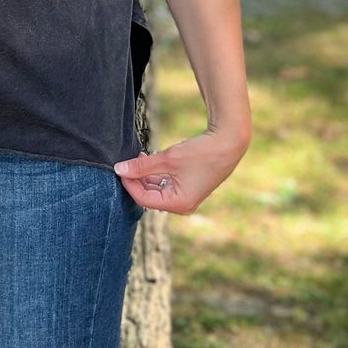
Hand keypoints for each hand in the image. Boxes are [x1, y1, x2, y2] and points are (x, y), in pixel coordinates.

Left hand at [113, 122, 249, 214]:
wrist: (229, 142)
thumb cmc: (200, 152)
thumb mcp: (167, 159)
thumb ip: (142, 166)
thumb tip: (119, 169)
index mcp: (178, 204)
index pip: (143, 199)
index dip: (129, 184)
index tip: (120, 169)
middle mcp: (183, 205)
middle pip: (149, 195)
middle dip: (137, 179)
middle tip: (128, 162)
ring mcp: (187, 197)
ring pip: (157, 189)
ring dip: (146, 175)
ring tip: (140, 157)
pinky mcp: (189, 187)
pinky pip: (166, 184)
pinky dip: (157, 174)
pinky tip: (152, 159)